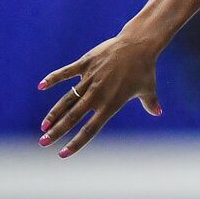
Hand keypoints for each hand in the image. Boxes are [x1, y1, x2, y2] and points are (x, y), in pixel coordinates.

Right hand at [37, 35, 163, 156]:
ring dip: (53, 113)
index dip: (76, 143)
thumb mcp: (148, 89)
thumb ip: (150, 103)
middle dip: (57, 131)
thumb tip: (158, 113)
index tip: (62, 154)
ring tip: (43, 127)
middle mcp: (97, 94)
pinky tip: (41, 86)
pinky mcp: (85, 63)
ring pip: (67, 99)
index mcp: (111, 104)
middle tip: (42, 143)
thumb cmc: (145, 69)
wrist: (139, 45)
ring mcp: (90, 78)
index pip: (90, 129)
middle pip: (73, 117)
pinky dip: (53, 78)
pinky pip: (66, 72)